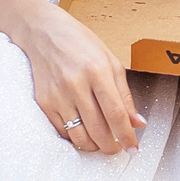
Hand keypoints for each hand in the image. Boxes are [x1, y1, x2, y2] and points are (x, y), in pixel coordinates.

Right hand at [9, 0, 146, 154]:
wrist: (43, 32)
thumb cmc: (80, 43)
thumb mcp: (110, 61)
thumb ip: (124, 94)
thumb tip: (137, 122)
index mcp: (98, 72)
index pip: (116, 113)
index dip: (127, 135)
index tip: (133, 148)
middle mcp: (76, 85)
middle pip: (98, 129)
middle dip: (111, 146)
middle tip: (118, 148)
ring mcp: (58, 95)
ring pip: (79, 135)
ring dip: (94, 146)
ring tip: (102, 142)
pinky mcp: (45, 102)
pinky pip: (63, 131)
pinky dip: (76, 137)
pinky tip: (84, 132)